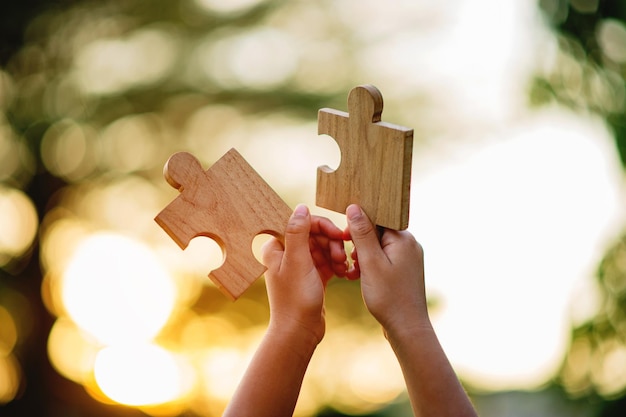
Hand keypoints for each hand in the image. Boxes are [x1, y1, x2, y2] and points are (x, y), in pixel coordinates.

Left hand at [261, 204, 345, 342]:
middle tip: (343, 255)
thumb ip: (298, 232)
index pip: (303, 224)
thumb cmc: (296, 299)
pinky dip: (336, 265)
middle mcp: (286, 255)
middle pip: (315, 235)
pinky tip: (344, 273)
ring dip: (336, 254)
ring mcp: (299, 267)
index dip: (323, 227)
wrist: (300, 332)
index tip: (339, 236)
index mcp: (277, 247)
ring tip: (344, 267)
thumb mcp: (298, 261)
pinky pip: (326, 262)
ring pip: (323, 248)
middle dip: (332, 243)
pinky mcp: (311, 278)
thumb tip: (300, 206)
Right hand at [344, 204, 428, 334]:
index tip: (344, 237)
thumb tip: (354, 207)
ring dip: (362, 256)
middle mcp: (409, 244)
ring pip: (378, 246)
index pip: (377, 217)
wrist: (406, 328)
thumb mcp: (370, 262)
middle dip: (359, 243)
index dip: (358, 225)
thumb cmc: (388, 297)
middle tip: (348, 258)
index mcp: (403, 238)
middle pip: (377, 231)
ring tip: (353, 270)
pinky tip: (358, 277)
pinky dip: (370, 265)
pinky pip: (383, 259)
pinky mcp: (404, 270)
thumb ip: (362, 234)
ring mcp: (408, 258)